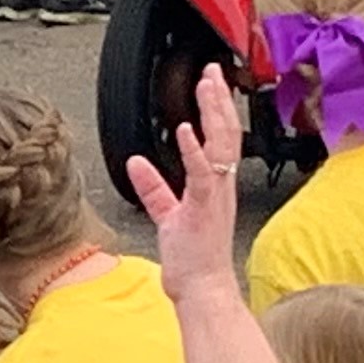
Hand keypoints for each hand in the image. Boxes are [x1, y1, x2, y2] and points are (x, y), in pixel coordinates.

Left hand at [122, 63, 245, 298]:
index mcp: (215, 187)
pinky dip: (195, 150)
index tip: (211, 83)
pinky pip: (203, 174)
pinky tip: (189, 129)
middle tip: (213, 71)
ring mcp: (215, 197)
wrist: (204, 291)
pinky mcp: (204, 210)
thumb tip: (136, 162)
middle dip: (219, 100)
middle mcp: (221, 188)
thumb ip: (153, 188)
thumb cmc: (192, 260)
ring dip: (214, 113)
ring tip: (207, 85)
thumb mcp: (168, 216)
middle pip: (226, 134)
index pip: (221, 139)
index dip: (217, 110)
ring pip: (221, 146)